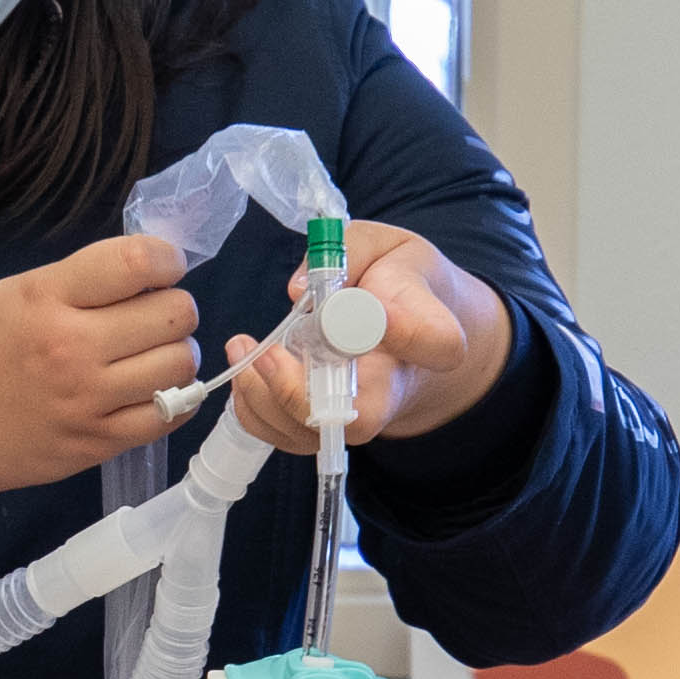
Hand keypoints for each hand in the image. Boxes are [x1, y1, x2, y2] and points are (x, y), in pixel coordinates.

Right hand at [0, 231, 201, 560]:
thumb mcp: (16, 292)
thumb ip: (80, 279)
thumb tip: (153, 273)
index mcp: (47, 298)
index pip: (136, 263)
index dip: (166, 259)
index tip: (163, 268)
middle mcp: (71, 348)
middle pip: (174, 314)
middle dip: (175, 307)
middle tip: (156, 316)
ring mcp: (88, 400)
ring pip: (181, 365)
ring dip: (177, 354)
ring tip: (154, 354)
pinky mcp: (98, 443)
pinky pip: (169, 415)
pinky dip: (175, 399)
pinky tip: (154, 389)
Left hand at [220, 220, 512, 449]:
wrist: (408, 327)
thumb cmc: (396, 283)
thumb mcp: (386, 245)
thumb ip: (350, 251)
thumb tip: (298, 291)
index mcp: (430, 335)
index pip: (435, 344)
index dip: (403, 330)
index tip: (367, 306)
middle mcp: (396, 390)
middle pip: (355, 417)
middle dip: (296, 388)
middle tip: (269, 348)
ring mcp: (356, 420)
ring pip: (307, 431)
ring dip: (262, 392)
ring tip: (244, 346)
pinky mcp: (323, 430)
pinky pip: (280, 434)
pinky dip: (252, 405)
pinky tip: (249, 369)